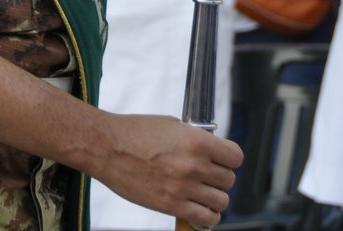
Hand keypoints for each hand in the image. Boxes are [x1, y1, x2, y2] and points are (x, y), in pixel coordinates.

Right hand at [89, 114, 240, 227]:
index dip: (230, 159)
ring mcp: (183, 187)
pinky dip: (209, 217)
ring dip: (215, 198)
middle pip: (229, 180)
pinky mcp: (171, 205)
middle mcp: (194, 165)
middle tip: (208, 176)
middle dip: (220, 178)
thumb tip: (209, 149)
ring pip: (221, 201)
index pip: (235, 157)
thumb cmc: (135, 132)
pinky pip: (206, 218)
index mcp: (196, 141)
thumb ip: (194, 137)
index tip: (223, 160)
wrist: (107, 148)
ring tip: (204, 194)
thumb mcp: (171, 124)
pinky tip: (202, 209)